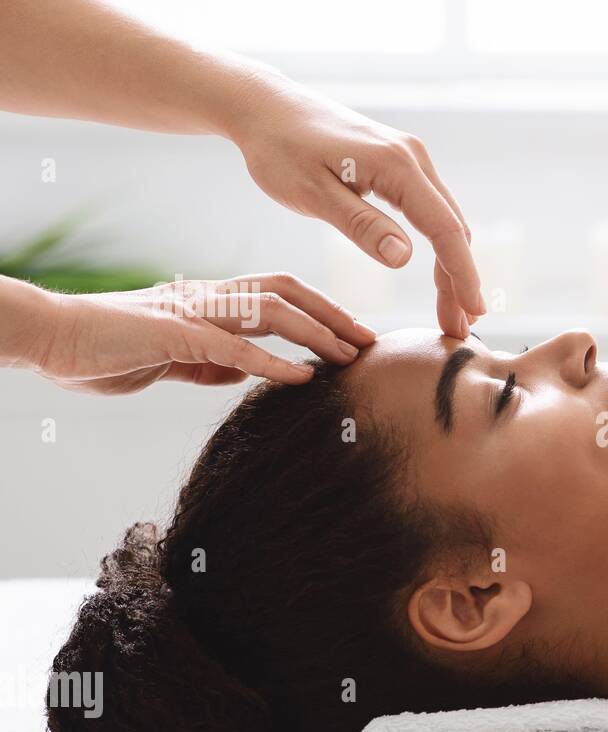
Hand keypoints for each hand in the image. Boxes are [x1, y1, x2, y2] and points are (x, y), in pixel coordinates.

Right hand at [25, 273, 373, 394]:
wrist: (50, 338)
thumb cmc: (106, 350)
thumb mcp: (172, 359)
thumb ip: (210, 361)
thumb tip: (245, 370)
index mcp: (208, 301)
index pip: (277, 294)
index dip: (320, 309)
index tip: (355, 333)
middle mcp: (206, 297)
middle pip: (285, 292)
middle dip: (333, 314)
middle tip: (371, 341)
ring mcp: (191, 311)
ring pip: (269, 311)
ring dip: (316, 333)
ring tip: (349, 356)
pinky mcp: (173, 334)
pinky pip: (232, 346)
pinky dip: (273, 362)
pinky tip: (303, 377)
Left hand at [226, 77, 484, 337]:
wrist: (266, 108)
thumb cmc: (280, 150)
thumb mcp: (313, 194)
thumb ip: (361, 226)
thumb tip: (406, 259)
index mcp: (397, 166)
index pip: (444, 229)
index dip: (462, 274)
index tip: (472, 311)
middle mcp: (414, 158)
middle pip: (453, 229)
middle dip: (460, 280)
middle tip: (460, 329)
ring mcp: (410, 159)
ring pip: (445, 222)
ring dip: (452, 268)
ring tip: (452, 312)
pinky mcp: (400, 164)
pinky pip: (431, 212)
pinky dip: (439, 247)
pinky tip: (438, 275)